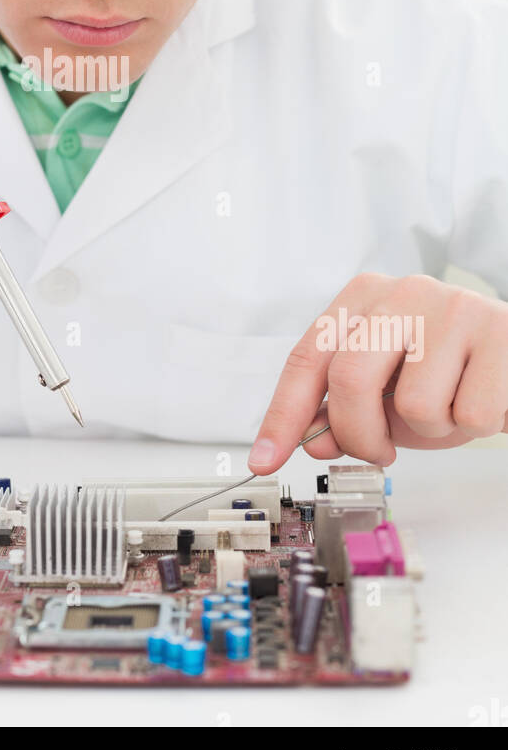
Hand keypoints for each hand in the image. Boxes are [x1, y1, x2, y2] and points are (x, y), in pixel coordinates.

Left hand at [247, 273, 507, 471]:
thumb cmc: (452, 373)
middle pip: (350, 379)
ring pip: (414, 404)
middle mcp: (404, 291)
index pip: (308, 357)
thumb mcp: (390, 392)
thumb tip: (314, 441)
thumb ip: (345, 411)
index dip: (283, 414)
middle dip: (360, 434)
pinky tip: (484, 400)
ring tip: (451, 406)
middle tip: (381, 453)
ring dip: (432, 430)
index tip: (264, 458)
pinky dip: (475, 425)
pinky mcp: (499, 331)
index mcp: (364, 297)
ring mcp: (453, 306)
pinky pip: (469, 413)